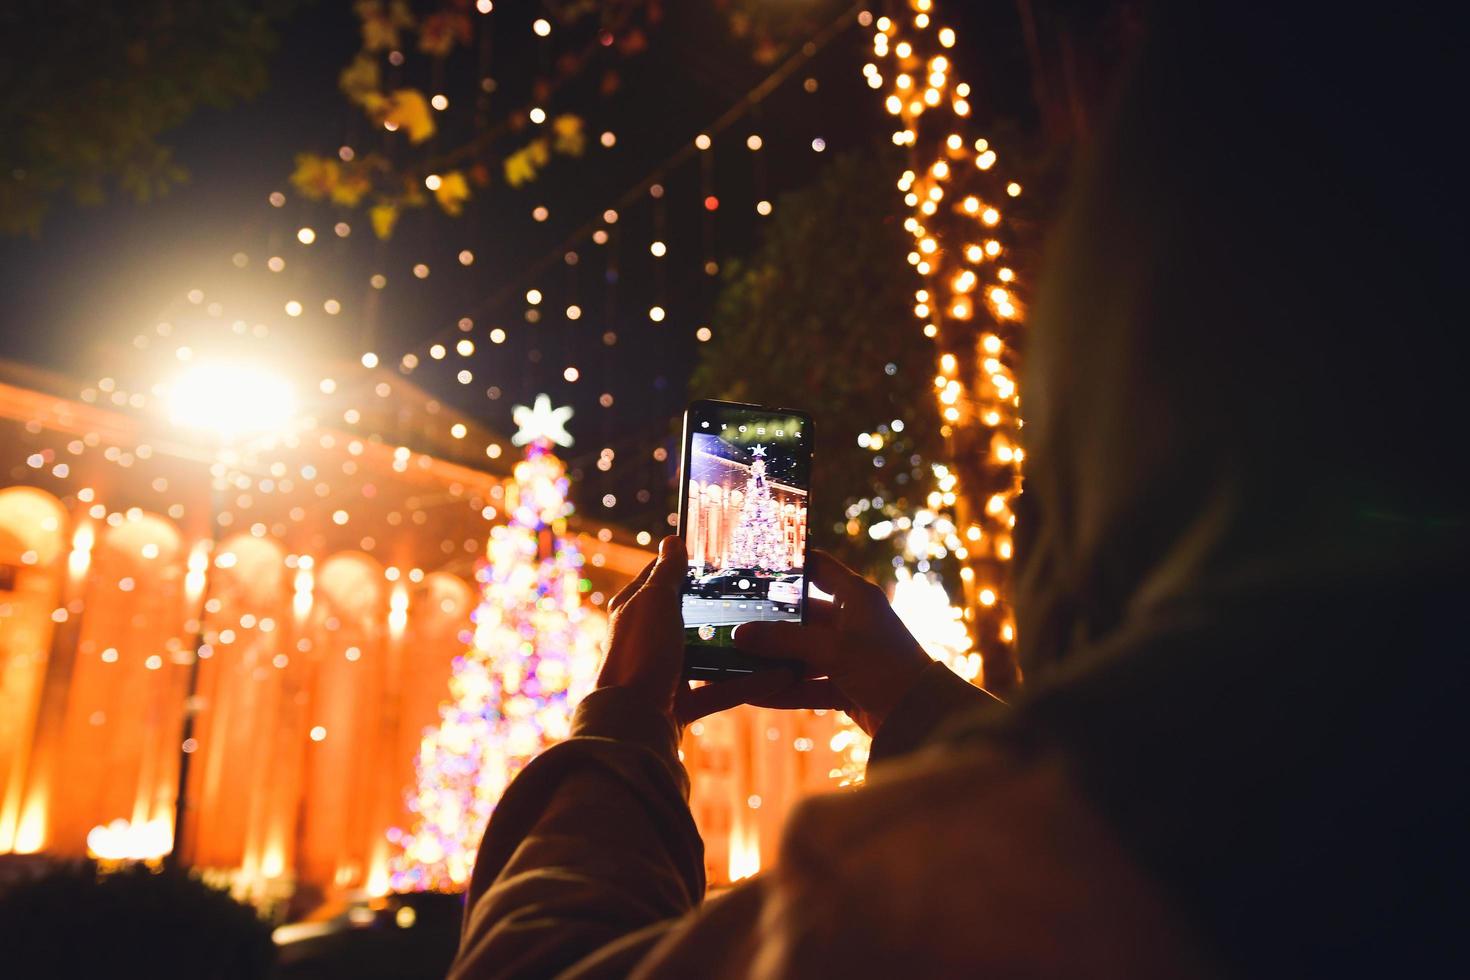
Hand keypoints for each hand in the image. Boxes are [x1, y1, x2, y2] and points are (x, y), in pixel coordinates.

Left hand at [599, 536, 801, 725]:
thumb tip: (672, 540)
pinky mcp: (682, 703)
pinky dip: (747, 684)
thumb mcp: (655, 601)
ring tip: (775, 633)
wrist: (632, 721)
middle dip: (720, 607)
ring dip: (740, 648)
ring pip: (709, 655)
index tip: (720, 556)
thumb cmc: (639, 652)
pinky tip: (779, 675)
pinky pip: (720, 690)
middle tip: (759, 592)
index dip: (686, 564)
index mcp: (635, 609)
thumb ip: (667, 572)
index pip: (661, 577)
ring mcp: (665, 672)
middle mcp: (648, 639)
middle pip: (689, 616)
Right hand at [732, 551, 931, 735]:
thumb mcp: (833, 650)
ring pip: (802, 653)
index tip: (751, 565)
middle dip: (769, 623)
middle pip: (802, 615)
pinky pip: (808, 684)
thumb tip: (739, 634)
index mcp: (856, 597)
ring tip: (735, 660)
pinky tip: (753, 693)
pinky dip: (785, 689)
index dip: (788, 564)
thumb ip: (785, 641)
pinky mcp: (846, 686)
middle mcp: (852, 621)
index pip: (817, 566)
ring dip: (773, 660)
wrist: (923, 720)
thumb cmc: (887, 669)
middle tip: (730, 620)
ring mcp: (849, 655)